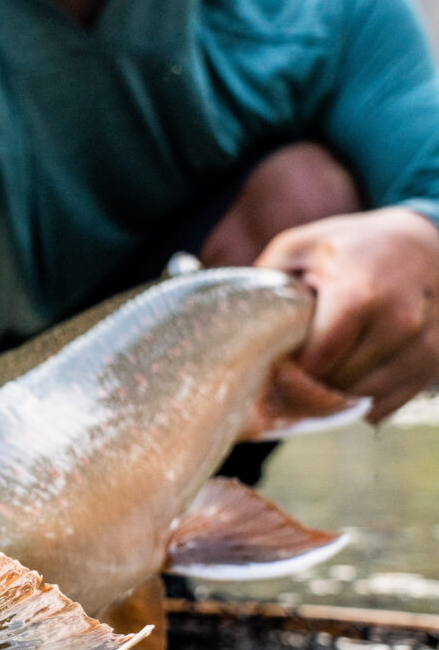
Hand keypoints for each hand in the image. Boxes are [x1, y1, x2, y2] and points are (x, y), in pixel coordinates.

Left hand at [255, 208, 438, 421]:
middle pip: (336, 386)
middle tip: (282, 382)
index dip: (286, 374)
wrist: (431, 243)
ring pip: (361, 402)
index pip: (315, 364)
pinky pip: (385, 407)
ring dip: (331, 399)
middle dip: (305, 388)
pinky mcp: (433, 364)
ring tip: (311, 382)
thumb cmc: (357, 244)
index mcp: (360, 294)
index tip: (268, 371)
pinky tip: (343, 382)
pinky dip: (359, 404)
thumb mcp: (304, 245)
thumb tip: (231, 320)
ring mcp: (422, 347)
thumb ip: (266, 278)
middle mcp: (399, 324)